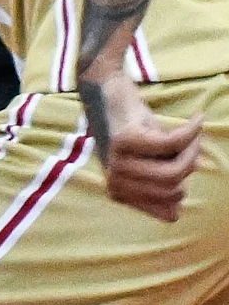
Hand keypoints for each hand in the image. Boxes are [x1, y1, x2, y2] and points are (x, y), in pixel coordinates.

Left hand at [89, 80, 203, 222]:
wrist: (106, 92)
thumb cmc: (134, 131)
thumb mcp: (151, 163)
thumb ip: (164, 183)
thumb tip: (180, 200)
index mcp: (119, 193)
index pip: (169, 212)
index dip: (183, 192)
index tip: (182, 168)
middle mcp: (115, 181)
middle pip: (175, 190)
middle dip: (190, 168)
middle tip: (190, 146)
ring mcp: (119, 161)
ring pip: (176, 170)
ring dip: (193, 150)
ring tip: (192, 134)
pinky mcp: (127, 139)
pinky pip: (174, 143)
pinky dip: (192, 130)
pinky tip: (198, 119)